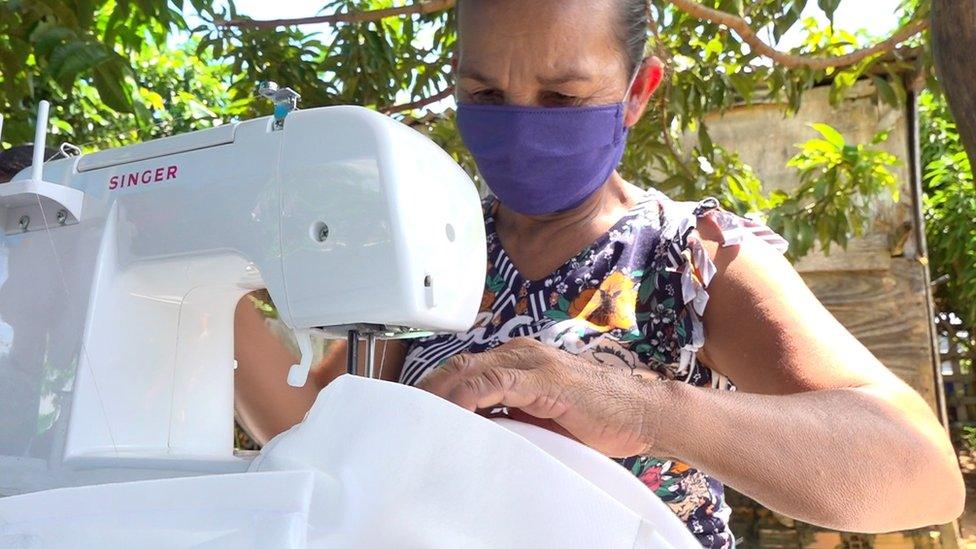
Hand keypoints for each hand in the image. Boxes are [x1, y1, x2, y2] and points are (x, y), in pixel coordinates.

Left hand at [416, 338, 665, 457]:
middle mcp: (521, 354)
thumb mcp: (542, 417)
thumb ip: (510, 416)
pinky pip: (494, 384)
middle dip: (426, 391)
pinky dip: (468, 398)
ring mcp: (532, 363)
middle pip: (458, 367)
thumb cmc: (598, 417)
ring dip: (439, 395)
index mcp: (519, 360)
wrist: (643, 412)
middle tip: (401, 417)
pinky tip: (453, 414)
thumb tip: (473, 433)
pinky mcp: (544, 380)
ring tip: (415, 418)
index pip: (463, 370)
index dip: (435, 390)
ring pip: (469, 372)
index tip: (412, 412)